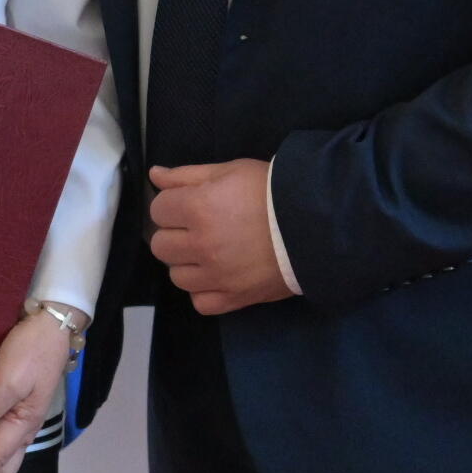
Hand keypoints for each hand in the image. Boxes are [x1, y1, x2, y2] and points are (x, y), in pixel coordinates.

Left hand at [147, 161, 294, 316]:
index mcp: (198, 208)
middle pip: (161, 245)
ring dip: (187, 263)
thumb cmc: (271, 190)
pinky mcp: (234, 298)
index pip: (158, 210)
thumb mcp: (230, 170)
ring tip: (210, 251)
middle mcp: (202, 245)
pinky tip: (217, 275)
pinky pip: (200, 302)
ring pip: (176, 276)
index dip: (172, 204)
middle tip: (198, 227)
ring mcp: (217, 275)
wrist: (316, 223)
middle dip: (175, 234)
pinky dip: (204, 290)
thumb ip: (187, 175)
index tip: (188, 203)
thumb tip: (154, 176)